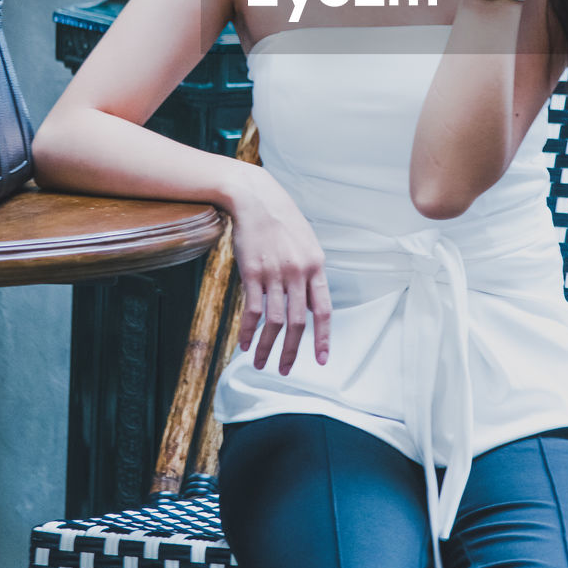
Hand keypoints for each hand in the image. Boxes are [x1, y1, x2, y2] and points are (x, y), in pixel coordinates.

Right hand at [230, 166, 330, 375]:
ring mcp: (274, 272)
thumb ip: (310, 273)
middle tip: (285, 370)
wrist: (255, 197)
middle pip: (298, 322)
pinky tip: (243, 343)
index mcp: (316, 265)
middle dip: (292, 351)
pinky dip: (248, 331)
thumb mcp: (306, 242)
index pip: (323, 309)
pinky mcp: (252, 272)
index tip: (322, 360)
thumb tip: (311, 306)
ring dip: (267, 347)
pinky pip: (253, 310)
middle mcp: (298, 271)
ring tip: (261, 363)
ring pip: (275, 321)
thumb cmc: (281, 219)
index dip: (323, 338)